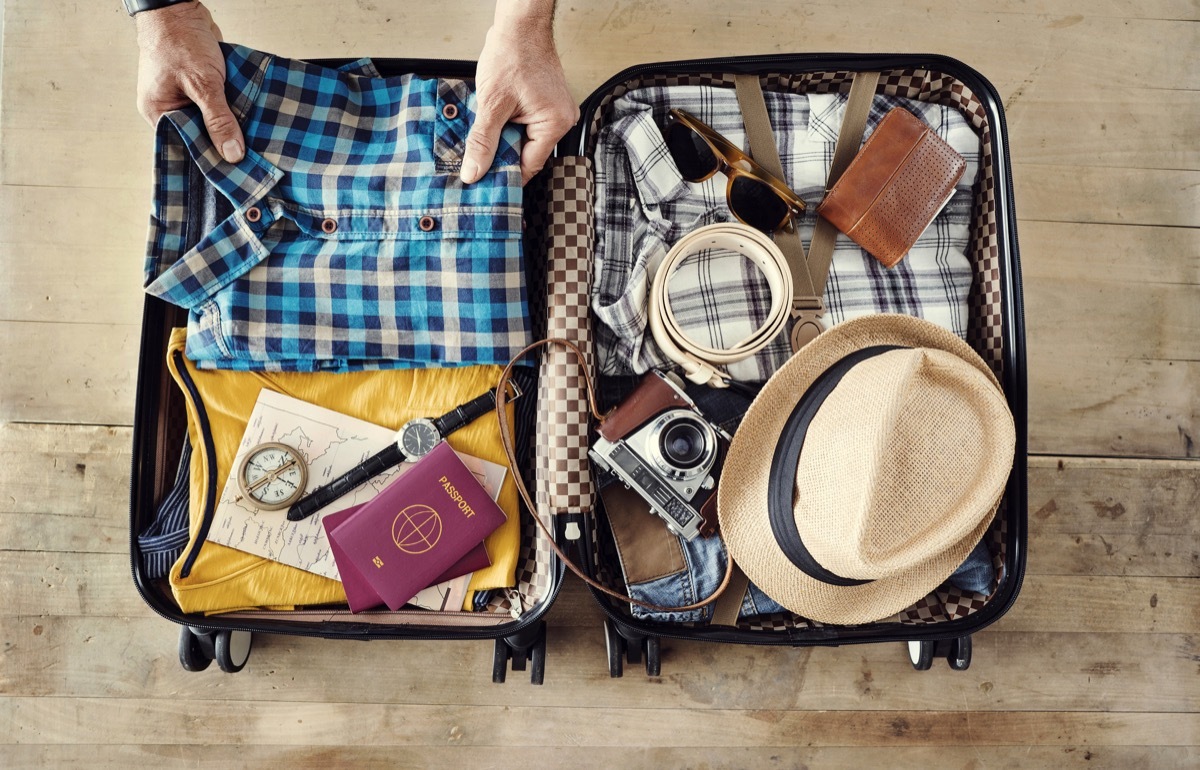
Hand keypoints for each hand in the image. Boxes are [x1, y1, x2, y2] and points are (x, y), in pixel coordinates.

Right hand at [135, 1, 244, 162]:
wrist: (181, 8)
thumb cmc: (179, 40)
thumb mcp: (202, 83)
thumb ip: (218, 119)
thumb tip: (232, 154)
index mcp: (159, 113)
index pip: (185, 146)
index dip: (209, 159)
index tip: (233, 172)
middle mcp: (170, 108)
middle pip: (201, 136)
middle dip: (223, 143)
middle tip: (250, 160)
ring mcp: (186, 97)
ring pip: (212, 121)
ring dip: (231, 126)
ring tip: (255, 144)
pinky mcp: (201, 87)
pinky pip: (219, 105)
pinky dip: (233, 109)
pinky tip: (252, 120)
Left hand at [461, 1, 577, 185]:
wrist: (519, 25)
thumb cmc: (512, 54)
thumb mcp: (491, 104)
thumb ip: (483, 142)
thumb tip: (474, 172)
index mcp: (555, 124)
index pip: (528, 166)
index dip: (504, 175)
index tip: (483, 184)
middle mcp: (561, 121)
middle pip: (527, 155)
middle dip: (501, 156)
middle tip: (476, 161)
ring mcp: (555, 112)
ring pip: (523, 141)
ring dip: (503, 140)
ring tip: (485, 134)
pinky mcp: (546, 105)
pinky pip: (525, 127)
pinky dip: (507, 127)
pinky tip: (494, 121)